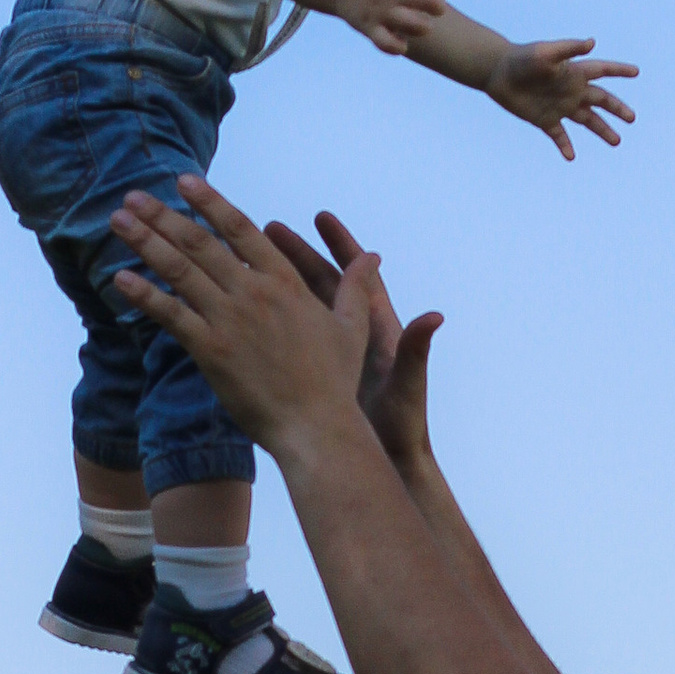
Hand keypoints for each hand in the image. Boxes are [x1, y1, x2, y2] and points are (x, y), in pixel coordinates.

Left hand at [110, 179, 374, 451]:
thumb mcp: (352, 326)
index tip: (184, 182)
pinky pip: (170, 315)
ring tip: (118, 221)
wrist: (315, 426)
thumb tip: (372, 257)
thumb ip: (356, 287)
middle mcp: (253, 292)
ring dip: (146, 243)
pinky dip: (144, 295)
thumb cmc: (334, 380)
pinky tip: (120, 279)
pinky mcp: (211, 350)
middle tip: (132, 197)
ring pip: (180, 271)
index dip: (209, 202)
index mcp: (284, 281)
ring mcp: (230, 319)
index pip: (240, 229)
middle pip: (200, 243)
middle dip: (163, 216)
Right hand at [265, 212, 443, 473]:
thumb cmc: (401, 422)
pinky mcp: (312, 369)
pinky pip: (286, 335)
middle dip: (295, 254)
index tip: (320, 217)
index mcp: (378, 326)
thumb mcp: (405, 382)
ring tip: (243, 257)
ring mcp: (330, 350)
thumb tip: (435, 316)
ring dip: (274, 282)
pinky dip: (266, 318)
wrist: (386, 456)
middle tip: (267, 229)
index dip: (339, 245)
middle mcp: (353, 332)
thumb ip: (417, 348)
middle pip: (320, 282)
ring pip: (298, 306)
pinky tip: (239, 306)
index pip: (354, 275)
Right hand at [341, 0, 456, 54]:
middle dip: (438, 8)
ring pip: (414, 24)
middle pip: (429, 1)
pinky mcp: (368, 27)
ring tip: (421, 26)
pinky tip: (402, 43)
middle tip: (432, 10)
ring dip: (424, 28)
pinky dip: (398, 47)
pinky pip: (387, 43)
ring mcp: (379, 9)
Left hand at [490, 37, 638, 160]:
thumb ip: (568, 49)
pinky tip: (571, 157)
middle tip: (632, 118)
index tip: (636, 72)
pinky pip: (559, 135)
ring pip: (587, 121)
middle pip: (601, 101)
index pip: (602, 71)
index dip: (619, 71)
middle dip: (617, 109)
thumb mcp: (545, 52)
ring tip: (616, 141)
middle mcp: (571, 90)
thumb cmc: (521, 58)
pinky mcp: (545, 120)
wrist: (497, 72)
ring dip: (602, 130)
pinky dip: (565, 146)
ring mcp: (560, 106)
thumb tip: (592, 42)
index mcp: (574, 73)